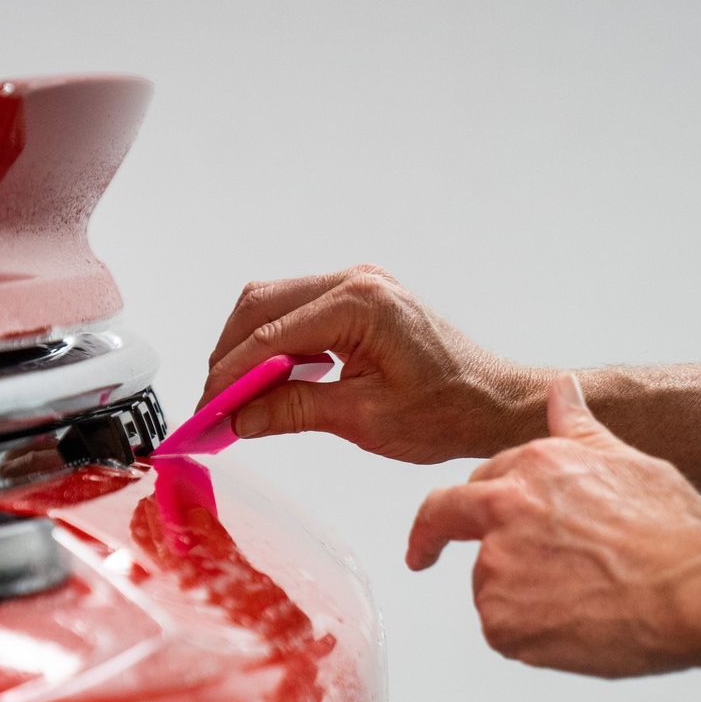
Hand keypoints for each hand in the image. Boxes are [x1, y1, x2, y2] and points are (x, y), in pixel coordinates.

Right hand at [202, 264, 539, 463]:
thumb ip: (294, 411)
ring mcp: (358, 286)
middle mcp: (356, 282)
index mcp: (360, 304)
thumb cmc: (450, 408)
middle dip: (229, 356)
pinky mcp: (360, 300)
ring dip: (248, 348)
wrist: (494, 401)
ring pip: (274, 305)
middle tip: (213, 404)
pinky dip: (274, 344)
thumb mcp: (365, 419)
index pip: (269, 336)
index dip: (228, 376)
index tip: (206, 411)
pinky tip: (269, 381)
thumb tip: (240, 418)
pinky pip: (298, 312)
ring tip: (236, 397)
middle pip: (260, 306)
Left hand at [406, 372, 700, 676]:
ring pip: (488, 585)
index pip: (475, 481)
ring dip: (518, 596)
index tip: (439, 522)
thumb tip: (562, 389)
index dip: (463, 503)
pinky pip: (504, 631)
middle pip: (452, 521)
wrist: (693, 591)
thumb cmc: (672, 532)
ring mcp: (496, 566)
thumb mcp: (627, 463)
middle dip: (433, 539)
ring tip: (585, 601)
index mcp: (533, 466)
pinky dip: (531, 636)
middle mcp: (503, 508)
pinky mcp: (500, 620)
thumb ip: (578, 431)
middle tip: (424, 558)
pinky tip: (577, 628)